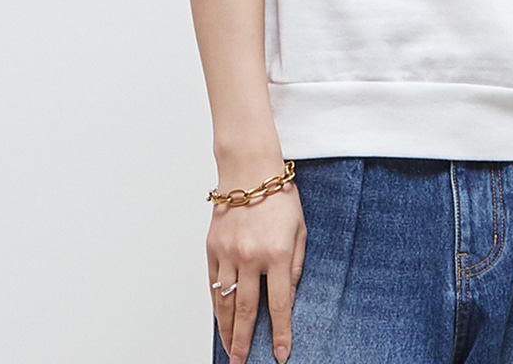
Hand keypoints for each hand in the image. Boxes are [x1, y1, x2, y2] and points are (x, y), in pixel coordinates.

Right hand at [207, 180, 306, 363]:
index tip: (280, 354)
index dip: (280, 332)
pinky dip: (216, 306)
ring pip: (225, 302)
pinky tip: (220, 320)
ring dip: (227, 330)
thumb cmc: (279, 196)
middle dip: (245, 341)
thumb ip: (295, 265)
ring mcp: (228, 252)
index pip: (279, 304)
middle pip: (247, 310)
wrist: (249, 169)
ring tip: (230, 350)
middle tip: (243, 363)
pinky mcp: (212, 247)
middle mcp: (251, 256)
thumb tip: (289, 297)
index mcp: (277, 253)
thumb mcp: (300, 229)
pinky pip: (213, 284)